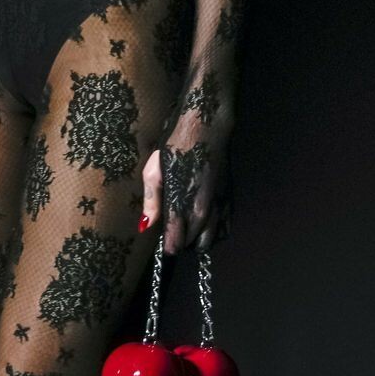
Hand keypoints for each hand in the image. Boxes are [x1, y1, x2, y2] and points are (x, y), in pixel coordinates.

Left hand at [140, 83, 235, 255]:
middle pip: (195, 243)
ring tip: (188, 233)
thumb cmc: (176, 144)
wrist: (207, 125)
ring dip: (200, 241)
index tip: (164, 249)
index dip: (169, 248)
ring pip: (212, 238)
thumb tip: (146, 225)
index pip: (177, 239)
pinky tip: (207, 226)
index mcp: (181, 201)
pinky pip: (226, 225)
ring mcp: (219, 203)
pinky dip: (217, 232)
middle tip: (173, 237)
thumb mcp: (155, 169)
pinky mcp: (228, 196)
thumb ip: (151, 199)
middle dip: (183, 245)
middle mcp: (202, 207)